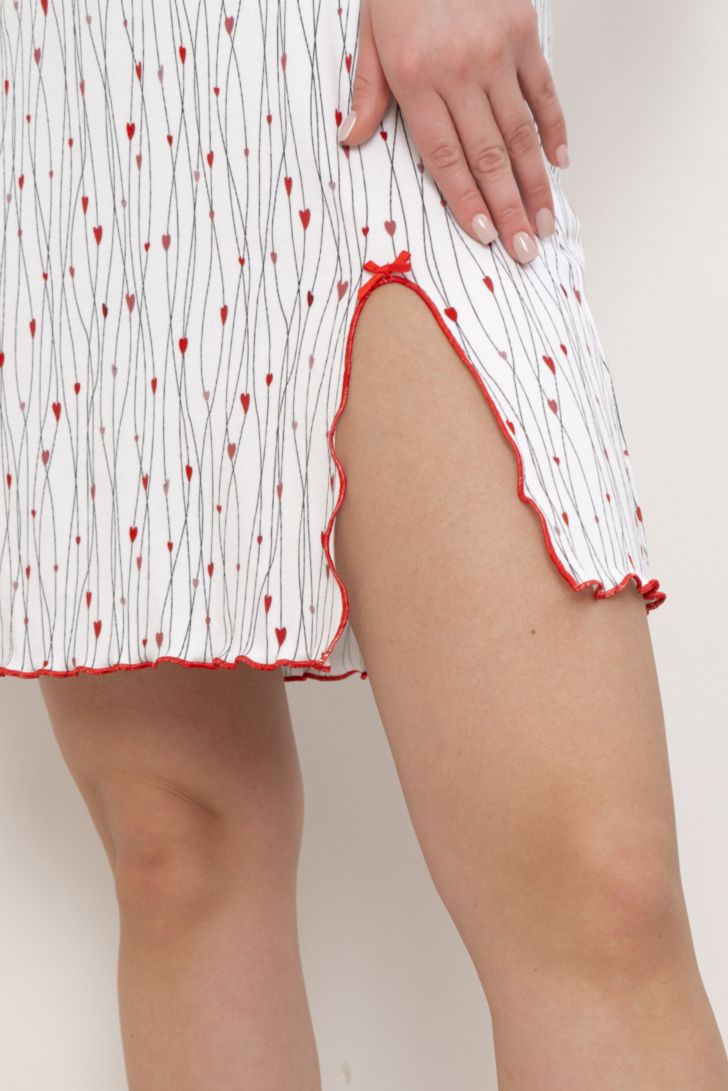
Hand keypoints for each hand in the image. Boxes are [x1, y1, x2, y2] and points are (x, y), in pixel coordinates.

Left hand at [338, 0, 568, 263]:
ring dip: (535, 183)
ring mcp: (498, 51)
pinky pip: (543, 91)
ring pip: (520, 133)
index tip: (486, 237)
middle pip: (489, 156)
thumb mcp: (369, 31)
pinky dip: (554, 128)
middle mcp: (460, 71)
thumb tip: (349, 140)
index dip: (467, 201)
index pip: (445, 157)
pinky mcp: (524, 31)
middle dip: (509, 210)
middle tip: (525, 250)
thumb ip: (364, 89)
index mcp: (416, 77)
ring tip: (546, 222)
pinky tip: (559, 164)